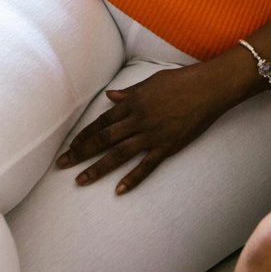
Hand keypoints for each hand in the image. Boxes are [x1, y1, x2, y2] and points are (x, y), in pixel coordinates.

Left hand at [55, 63, 234, 193]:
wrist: (208, 88)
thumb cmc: (181, 81)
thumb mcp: (151, 82)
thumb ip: (129, 92)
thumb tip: (109, 97)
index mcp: (132, 102)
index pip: (102, 121)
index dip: (85, 135)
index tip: (71, 145)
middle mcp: (137, 119)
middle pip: (103, 139)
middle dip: (80, 152)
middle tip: (62, 164)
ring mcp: (151, 134)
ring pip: (118, 154)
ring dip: (97, 168)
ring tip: (80, 180)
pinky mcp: (166, 146)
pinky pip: (146, 166)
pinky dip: (132, 179)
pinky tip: (118, 190)